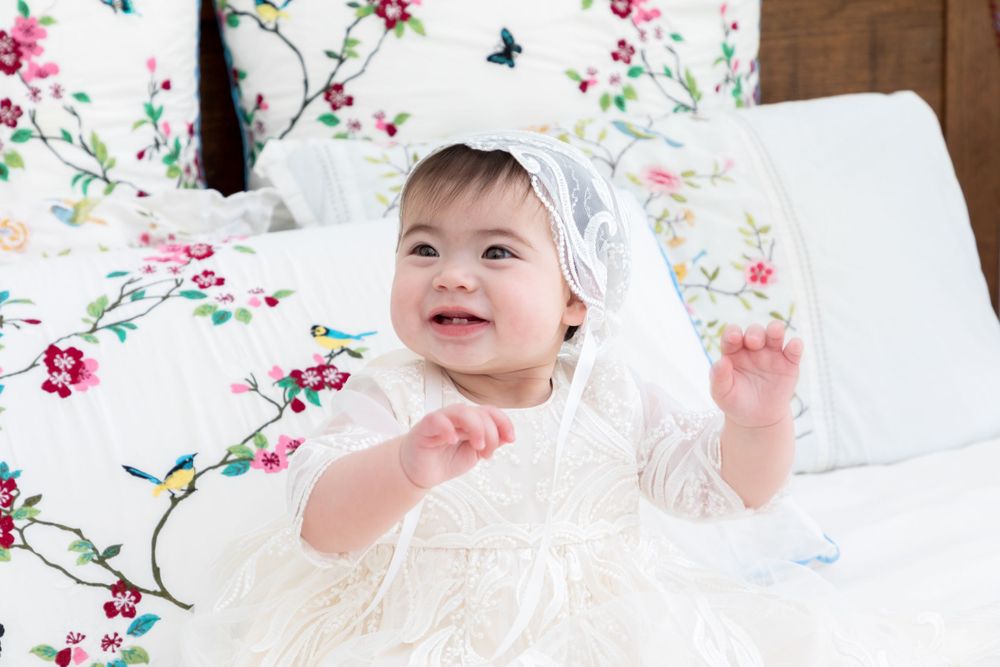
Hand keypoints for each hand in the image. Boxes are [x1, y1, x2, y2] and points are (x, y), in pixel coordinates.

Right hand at [399, 404, 514, 489]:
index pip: (491, 412)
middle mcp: (457, 416)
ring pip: (462, 411)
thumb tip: (508, 436)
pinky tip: (452, 440)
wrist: (420, 473)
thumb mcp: (474, 454)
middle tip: (486, 454)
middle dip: (491, 434)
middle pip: (481, 413)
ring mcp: (441, 419)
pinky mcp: (425, 427)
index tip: (511, 439)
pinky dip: (448, 428)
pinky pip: (437, 419)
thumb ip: (490, 443)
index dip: (504, 422)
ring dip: (476, 428)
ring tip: (477, 446)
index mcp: (471, 420)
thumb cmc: (446, 460)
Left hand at [709, 321, 802, 428]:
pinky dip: (795, 346)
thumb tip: (721, 361)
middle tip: (753, 342)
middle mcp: (753, 348)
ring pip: (775, 334)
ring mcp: (772, 354)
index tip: (734, 337)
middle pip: (755, 332)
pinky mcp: (789, 364)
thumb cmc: (735, 402)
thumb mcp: (721, 393)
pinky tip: (794, 345)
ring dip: (775, 330)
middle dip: (755, 333)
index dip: (732, 333)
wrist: (757, 419)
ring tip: (775, 332)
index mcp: (733, 351)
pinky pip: (793, 351)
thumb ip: (718, 377)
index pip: (732, 335)